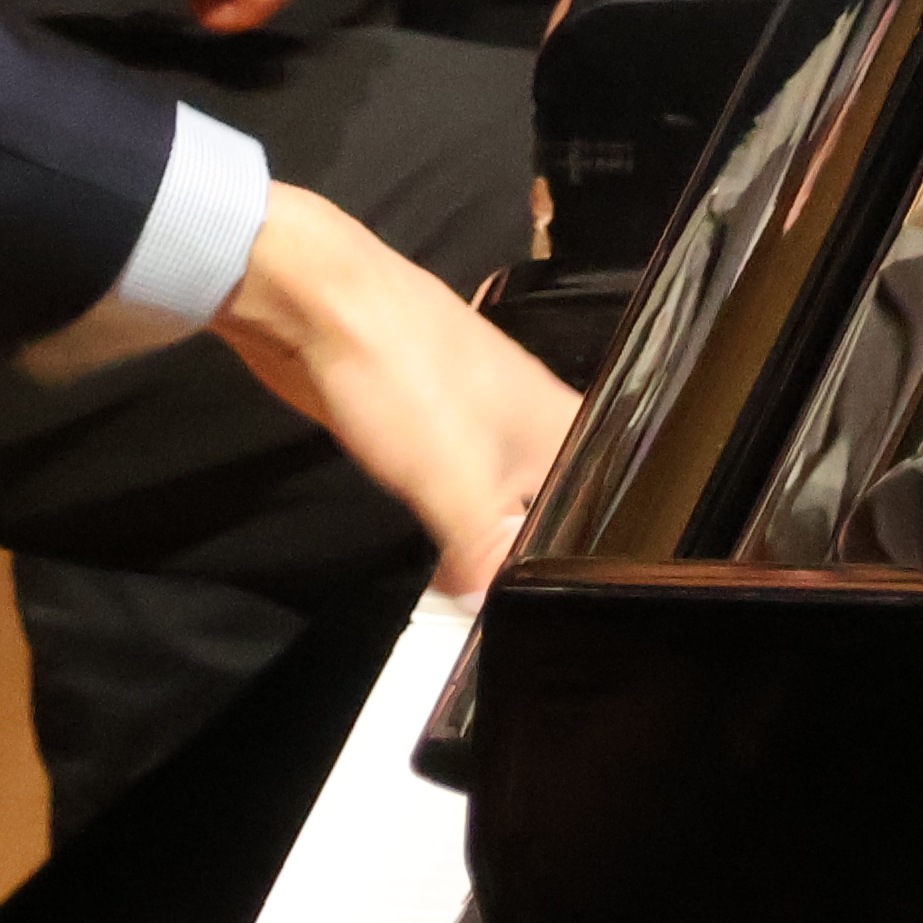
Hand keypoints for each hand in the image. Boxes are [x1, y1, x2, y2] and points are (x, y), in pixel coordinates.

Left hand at [210, 184, 580, 598]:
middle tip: (533, 617)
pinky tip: (445, 557)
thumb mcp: (456, 478)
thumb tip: (492, 611)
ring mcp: (476, 422)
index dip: (603, 557)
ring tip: (490, 600)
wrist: (314, 305)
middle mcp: (530, 423)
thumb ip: (487, 552)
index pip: (609, 504)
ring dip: (494, 541)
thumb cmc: (402, 371)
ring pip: (504, 498)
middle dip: (543, 557)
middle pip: (558, 505)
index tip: (585, 607)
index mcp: (562, 426)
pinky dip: (453, 523)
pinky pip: (455, 489)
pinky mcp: (424, 426)